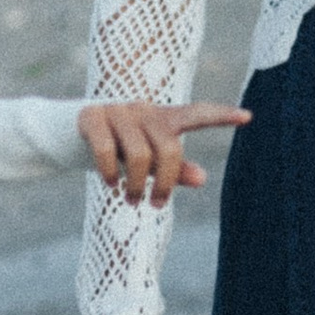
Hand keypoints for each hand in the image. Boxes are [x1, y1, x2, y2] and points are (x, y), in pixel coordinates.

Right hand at [78, 100, 250, 204]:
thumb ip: (174, 169)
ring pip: (139, 154)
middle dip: (165, 183)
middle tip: (154, 204)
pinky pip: (107, 151)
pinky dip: (109, 173)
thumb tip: (203, 179)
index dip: (221, 116)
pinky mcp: (92, 116)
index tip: (248, 117)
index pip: (196, 114)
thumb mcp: (146, 163)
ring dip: (136, 185)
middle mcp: (143, 110)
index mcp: (161, 119)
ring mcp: (117, 111)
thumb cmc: (116, 149)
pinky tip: (108, 183)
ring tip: (131, 199)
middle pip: (169, 148)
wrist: (66, 134)